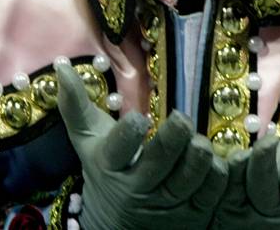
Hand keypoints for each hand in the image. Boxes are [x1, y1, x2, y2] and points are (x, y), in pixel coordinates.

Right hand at [56, 63, 227, 229]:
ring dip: (199, 154)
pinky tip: (216, 160)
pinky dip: (218, 173)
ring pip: (190, 176)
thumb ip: (76, 105)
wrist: (117, 226)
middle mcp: (136, 187)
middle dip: (174, 136)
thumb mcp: (89, 142)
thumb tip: (61, 66)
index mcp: (110, 165)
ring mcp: (164, 204)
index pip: (119, 148)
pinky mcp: (190, 215)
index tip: (139, 117)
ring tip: (199, 140)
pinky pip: (211, 192)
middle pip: (160, 160)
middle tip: (181, 119)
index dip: (130, 133)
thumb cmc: (107, 170)